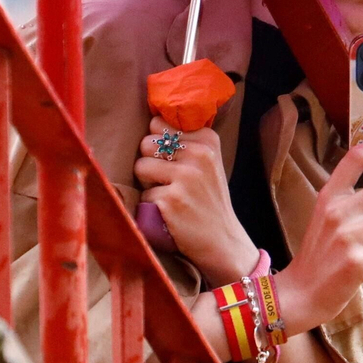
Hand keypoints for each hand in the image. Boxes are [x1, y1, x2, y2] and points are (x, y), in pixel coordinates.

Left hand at [136, 118, 257, 285]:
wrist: (222, 241)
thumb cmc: (208, 200)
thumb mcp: (208, 163)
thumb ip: (185, 141)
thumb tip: (151, 121)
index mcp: (207, 140)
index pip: (158, 124)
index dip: (158, 144)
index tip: (173, 160)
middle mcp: (199, 154)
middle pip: (146, 144)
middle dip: (150, 163)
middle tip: (169, 181)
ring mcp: (185, 177)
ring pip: (140, 167)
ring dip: (147, 184)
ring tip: (168, 195)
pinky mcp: (171, 200)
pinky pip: (142, 195)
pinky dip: (150, 206)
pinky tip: (170, 213)